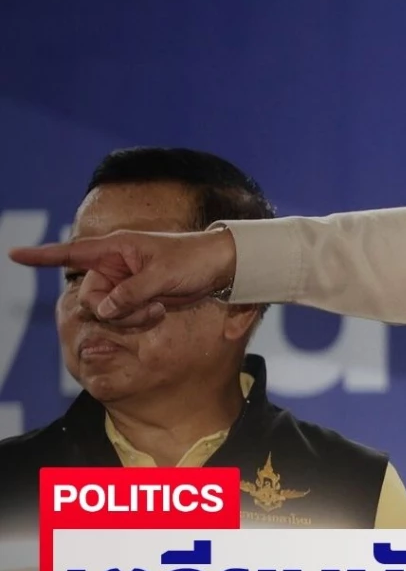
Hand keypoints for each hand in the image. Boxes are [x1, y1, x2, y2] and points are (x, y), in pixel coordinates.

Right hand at [9, 226, 237, 327]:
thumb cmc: (193, 260)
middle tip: (148, 306)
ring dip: (129, 318)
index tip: (13, 254)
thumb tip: (104, 309)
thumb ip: (131, 293)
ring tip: (158, 308)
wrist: (219, 268)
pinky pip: (123, 318)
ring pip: (106, 312)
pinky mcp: (135, 299)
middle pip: (90, 298)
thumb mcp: (162, 276)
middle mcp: (113, 266)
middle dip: (114, 310)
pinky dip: (137, 321)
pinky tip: (159, 312)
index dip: (41, 255)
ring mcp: (123, 284)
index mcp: (115, 248)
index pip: (71, 252)